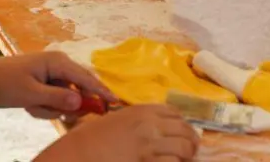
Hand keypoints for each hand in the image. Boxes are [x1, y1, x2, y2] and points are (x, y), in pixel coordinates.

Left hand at [0, 52, 115, 119]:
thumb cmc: (6, 82)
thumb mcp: (31, 93)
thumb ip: (57, 98)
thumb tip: (80, 103)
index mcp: (58, 62)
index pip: (85, 78)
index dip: (100, 91)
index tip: (115, 102)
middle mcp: (60, 65)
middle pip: (78, 90)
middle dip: (65, 106)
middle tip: (48, 110)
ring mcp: (54, 75)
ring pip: (65, 99)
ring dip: (50, 108)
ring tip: (31, 107)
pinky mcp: (48, 84)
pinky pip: (56, 100)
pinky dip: (45, 107)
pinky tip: (30, 106)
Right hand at [46, 105, 199, 161]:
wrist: (79, 153)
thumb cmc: (91, 138)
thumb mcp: (117, 120)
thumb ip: (139, 122)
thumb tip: (157, 130)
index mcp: (142, 111)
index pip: (175, 113)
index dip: (182, 124)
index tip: (181, 133)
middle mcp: (150, 124)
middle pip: (185, 130)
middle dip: (191, 141)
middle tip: (190, 151)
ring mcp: (150, 144)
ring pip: (184, 148)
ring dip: (186, 156)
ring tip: (183, 161)